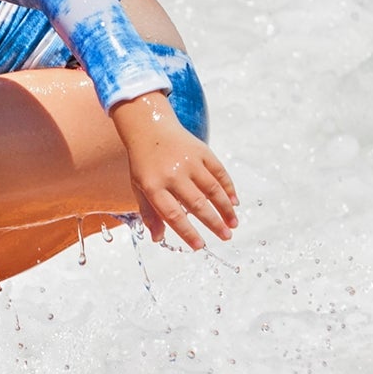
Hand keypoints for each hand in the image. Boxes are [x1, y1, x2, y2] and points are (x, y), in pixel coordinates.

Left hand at [111, 93, 238, 250]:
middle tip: (226, 237)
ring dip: (225, 208)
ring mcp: (188, 161)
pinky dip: (228, 188)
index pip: (172, 214)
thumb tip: (158, 239)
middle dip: (214, 223)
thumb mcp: (139, 187)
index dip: (187, 232)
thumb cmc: (144, 163)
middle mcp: (172, 174)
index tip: (199, 246)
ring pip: (212, 189)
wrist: (149, 127)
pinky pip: (219, 172)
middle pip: (196, 204)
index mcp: (153, 185)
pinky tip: (234, 202)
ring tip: (233, 224)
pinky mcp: (201, 151)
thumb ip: (149, 213)